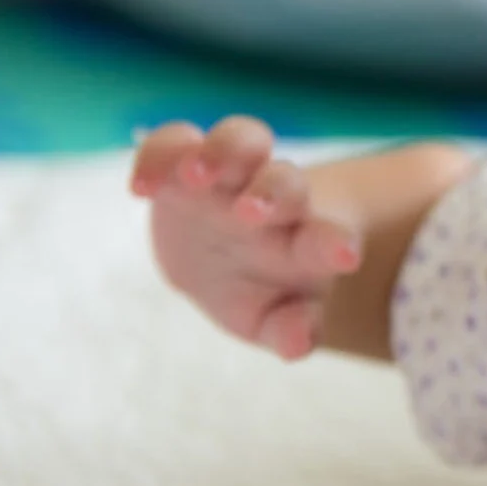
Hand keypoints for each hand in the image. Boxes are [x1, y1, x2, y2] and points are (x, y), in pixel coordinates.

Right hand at [131, 117, 361, 359]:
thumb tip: (296, 345)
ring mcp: (231, 176)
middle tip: (250, 213)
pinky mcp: (182, 165)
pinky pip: (174, 143)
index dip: (337, 244)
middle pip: (286, 180)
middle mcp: (275, 200)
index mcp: (306, 241)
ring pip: (241, 140)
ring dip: (225, 151)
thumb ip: (292, 329)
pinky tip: (142, 187)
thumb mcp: (275, 319)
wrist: (223, 262)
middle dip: (273, 191)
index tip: (344, 258)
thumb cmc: (263, 292)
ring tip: (198, 174)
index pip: (330, 237)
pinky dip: (159, 155)